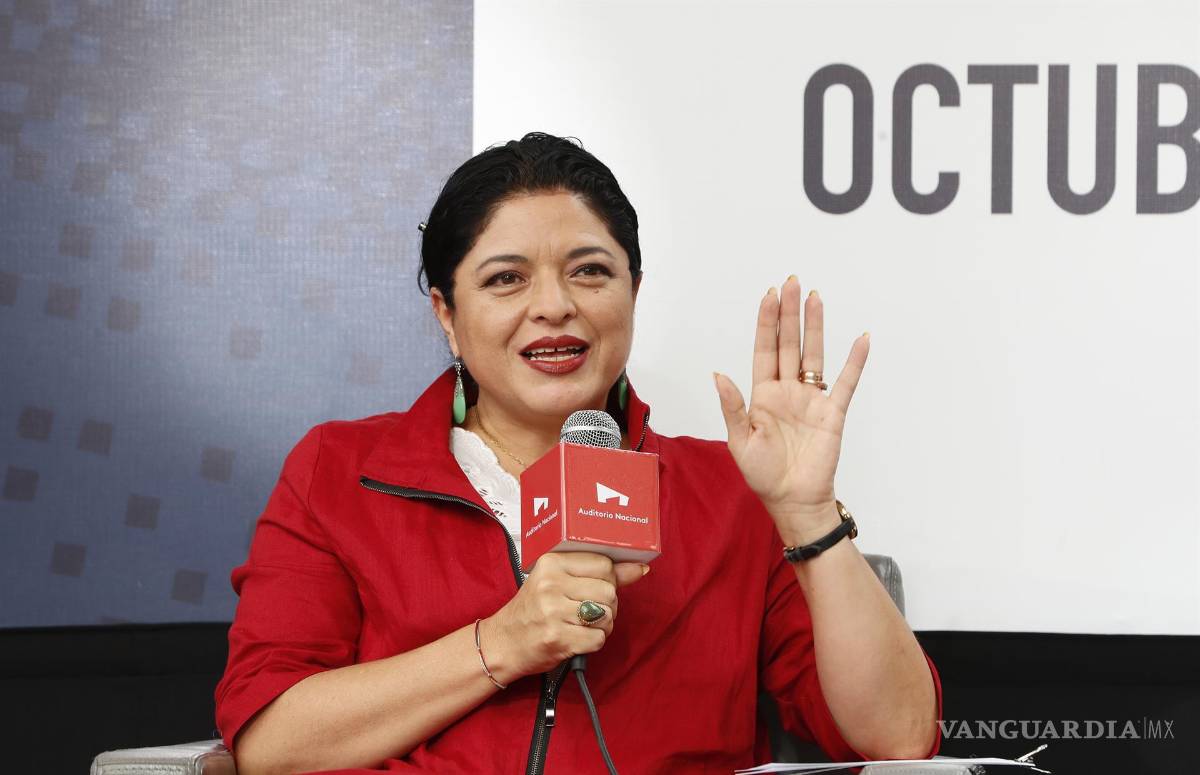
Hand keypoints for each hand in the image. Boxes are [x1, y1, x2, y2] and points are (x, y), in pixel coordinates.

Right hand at [484, 552, 647, 680]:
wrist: (502, 643)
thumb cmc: (532, 610)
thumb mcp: (559, 582)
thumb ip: (601, 574)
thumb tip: (640, 568)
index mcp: (551, 563)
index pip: (604, 564)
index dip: (608, 580)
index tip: (594, 588)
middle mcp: (551, 584)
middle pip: (609, 592)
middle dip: (606, 606)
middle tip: (587, 611)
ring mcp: (553, 612)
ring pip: (607, 615)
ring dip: (602, 625)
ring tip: (582, 625)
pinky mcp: (558, 638)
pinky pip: (598, 638)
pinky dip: (593, 642)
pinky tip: (577, 638)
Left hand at [713, 276, 868, 545]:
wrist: (793, 500)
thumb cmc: (763, 474)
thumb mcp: (740, 440)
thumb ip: (732, 406)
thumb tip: (718, 375)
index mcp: (762, 394)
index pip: (764, 349)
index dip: (766, 322)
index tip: (769, 295)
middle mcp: (787, 390)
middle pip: (789, 343)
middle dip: (789, 313)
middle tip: (792, 282)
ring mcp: (811, 399)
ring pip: (814, 354)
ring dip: (815, 326)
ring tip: (816, 297)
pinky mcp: (832, 413)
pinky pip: (846, 383)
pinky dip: (854, 361)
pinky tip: (861, 339)